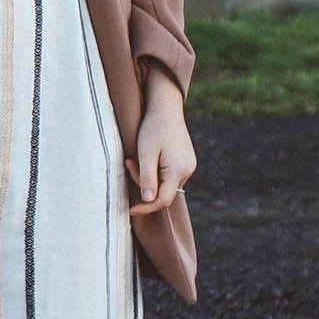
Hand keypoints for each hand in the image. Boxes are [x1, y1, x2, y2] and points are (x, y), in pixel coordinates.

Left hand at [125, 71, 194, 215]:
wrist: (166, 107)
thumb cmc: (153, 127)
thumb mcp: (146, 153)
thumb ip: (146, 177)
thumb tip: (148, 200)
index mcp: (178, 170)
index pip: (163, 200)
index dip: (146, 208)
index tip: (130, 210)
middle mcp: (188, 171)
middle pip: (164, 193)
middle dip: (144, 187)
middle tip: (129, 165)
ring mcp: (188, 166)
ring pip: (166, 185)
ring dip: (149, 180)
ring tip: (135, 159)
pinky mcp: (185, 162)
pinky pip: (170, 176)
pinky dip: (156, 174)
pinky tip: (147, 160)